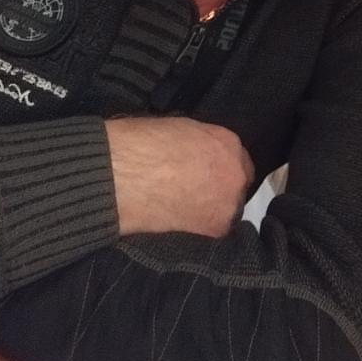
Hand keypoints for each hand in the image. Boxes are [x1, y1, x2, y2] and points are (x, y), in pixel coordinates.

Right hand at [105, 116, 255, 237]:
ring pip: (228, 210)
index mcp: (228, 143)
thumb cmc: (143, 145)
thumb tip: (196, 154)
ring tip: (183, 212)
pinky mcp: (216, 228)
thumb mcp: (179, 130)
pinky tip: (181, 225)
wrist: (124, 176)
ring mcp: (230, 201)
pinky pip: (214, 230)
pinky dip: (200, 230)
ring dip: (212, 211)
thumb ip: (199, 145)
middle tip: (194, 195)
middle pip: (237, 186)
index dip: (221, 170)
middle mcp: (236, 172)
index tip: (207, 177)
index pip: (237, 160)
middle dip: (220, 190)